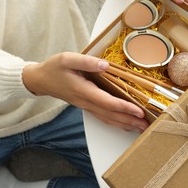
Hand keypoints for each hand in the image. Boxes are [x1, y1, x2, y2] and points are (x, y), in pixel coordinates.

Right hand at [22, 52, 148, 131]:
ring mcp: (85, 106)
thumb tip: (105, 65)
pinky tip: (124, 124)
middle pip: (110, 115)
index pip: (106, 102)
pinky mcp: (85, 106)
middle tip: (146, 125)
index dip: (123, 107)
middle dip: (129, 120)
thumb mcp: (67, 59)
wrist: (41, 80)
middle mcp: (85, 101)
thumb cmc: (54, 68)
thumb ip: (86, 61)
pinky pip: (102, 117)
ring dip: (124, 124)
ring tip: (140, 128)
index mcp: (82, 90)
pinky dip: (115, 122)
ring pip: (107, 118)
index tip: (138, 111)